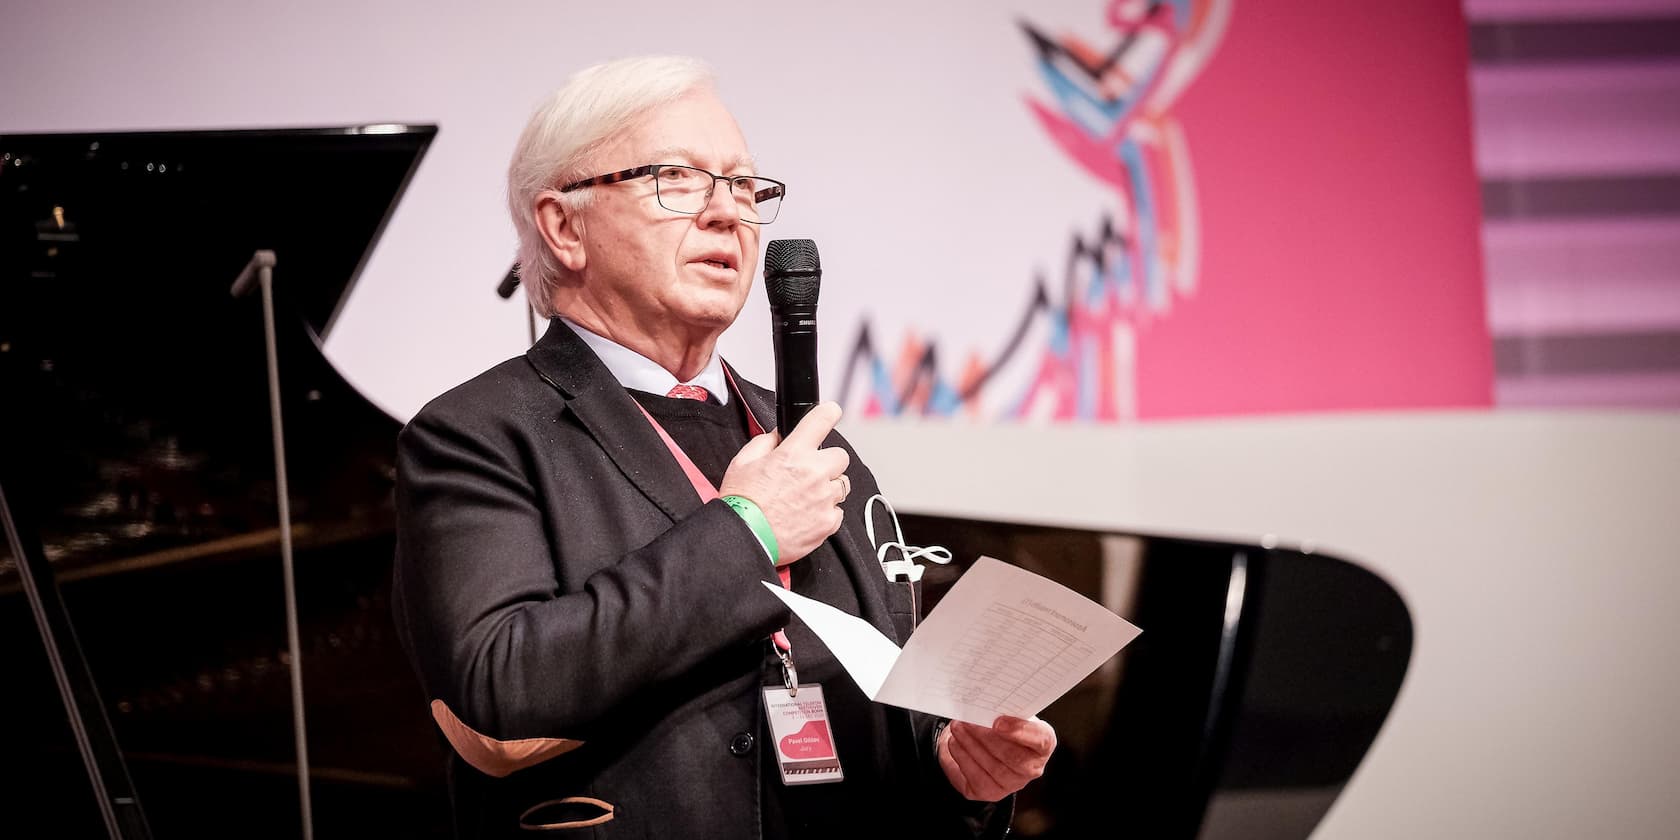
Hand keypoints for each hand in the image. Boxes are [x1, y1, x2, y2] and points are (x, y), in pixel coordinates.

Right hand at [718, 401, 850, 565]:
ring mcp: (824, 499)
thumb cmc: (741, 503)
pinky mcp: (828, 522)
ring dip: (828, 487)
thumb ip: (764, 443)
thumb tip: (777, 436)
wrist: (745, 537)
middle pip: (840, 456)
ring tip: (806, 497)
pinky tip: (807, 514)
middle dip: (827, 461)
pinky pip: (838, 511)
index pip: (822, 420)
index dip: (828, 413)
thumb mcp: (742, 462)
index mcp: (794, 454)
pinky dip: (827, 512)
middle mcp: (814, 473)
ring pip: (842, 485)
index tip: (831, 413)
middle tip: (810, 471)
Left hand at [938, 715, 1055, 801]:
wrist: (988, 744)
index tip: (998, 722)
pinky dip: (962, 757)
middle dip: (986, 737)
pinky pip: (976, 777)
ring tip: (958, 727)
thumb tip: (986, 706)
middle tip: (968, 720)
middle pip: (1012, 756)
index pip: (1041, 740)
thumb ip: (1004, 711)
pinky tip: (955, 743)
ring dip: (971, 745)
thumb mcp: (1008, 713)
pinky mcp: (990, 792)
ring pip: (992, 767)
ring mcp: (1012, 783)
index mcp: (1043, 744)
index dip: (1020, 731)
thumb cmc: (1002, 725)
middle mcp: (1032, 768)